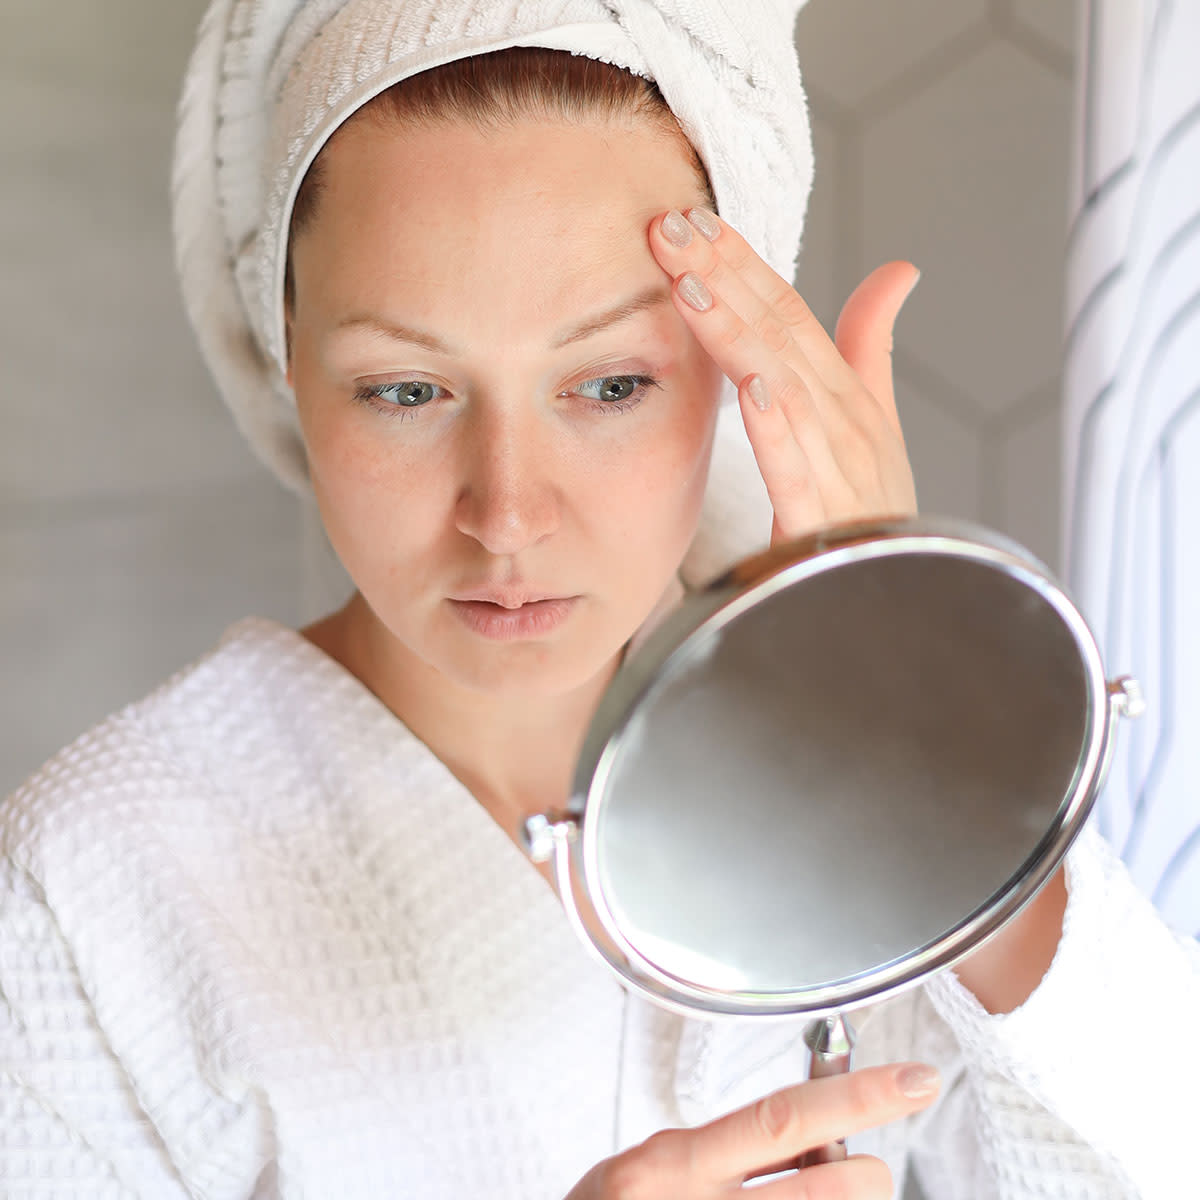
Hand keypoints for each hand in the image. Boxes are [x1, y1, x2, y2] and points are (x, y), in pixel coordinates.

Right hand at [564, 1062, 939, 1197]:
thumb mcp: (654, 1171)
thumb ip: (724, 1153)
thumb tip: (814, 1139)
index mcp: (674, 1166)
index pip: (783, 1117)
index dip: (856, 1098)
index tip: (914, 1081)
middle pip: (830, 1185)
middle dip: (867, 1177)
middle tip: (863, 1173)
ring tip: (819, 1193)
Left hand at [649, 208, 918, 544]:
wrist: (896, 599)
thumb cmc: (876, 513)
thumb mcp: (874, 426)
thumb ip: (871, 348)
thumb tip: (897, 271)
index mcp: (846, 397)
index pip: (789, 316)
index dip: (744, 265)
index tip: (693, 221)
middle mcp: (846, 421)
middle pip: (781, 335)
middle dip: (726, 276)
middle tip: (671, 227)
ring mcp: (840, 469)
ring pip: (785, 387)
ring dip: (739, 335)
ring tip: (690, 288)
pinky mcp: (827, 522)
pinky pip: (801, 472)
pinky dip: (779, 430)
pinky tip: (751, 391)